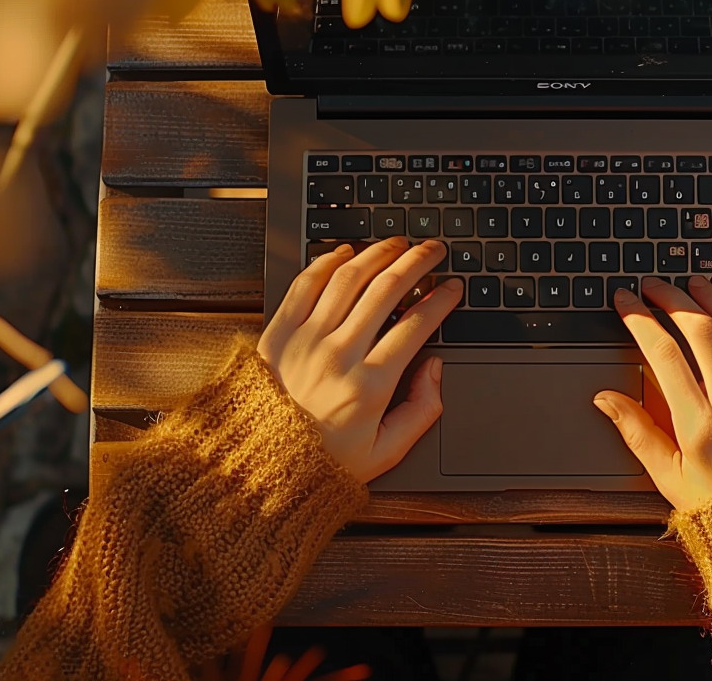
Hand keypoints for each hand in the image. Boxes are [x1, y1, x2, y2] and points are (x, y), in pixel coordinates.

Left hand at [257, 238, 461, 482]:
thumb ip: (421, 412)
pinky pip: (305, 284)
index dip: (440, 300)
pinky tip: (347, 253)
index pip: (415, 326)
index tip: (452, 288)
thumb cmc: (322, 461)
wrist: (258, 466)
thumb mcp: (385, 453)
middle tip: (433, 250)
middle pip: (386, 291)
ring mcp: (305, 341)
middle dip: (417, 263)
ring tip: (397, 244)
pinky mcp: (277, 333)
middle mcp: (338, 356)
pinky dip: (328, 262)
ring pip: (348, 279)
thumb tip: (435, 369)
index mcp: (370, 386)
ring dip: (378, 254)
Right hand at [595, 276, 711, 510]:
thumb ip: (637, 433)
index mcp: (698, 426)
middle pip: (699, 329)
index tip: (626, 302)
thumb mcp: (671, 478)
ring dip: (710, 299)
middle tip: (654, 285)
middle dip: (671, 298)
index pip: (662, 353)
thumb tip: (606, 400)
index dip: (639, 319)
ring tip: (692, 285)